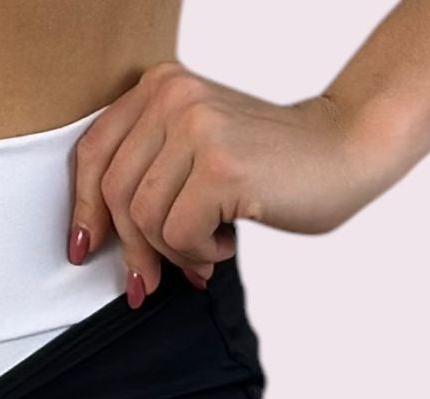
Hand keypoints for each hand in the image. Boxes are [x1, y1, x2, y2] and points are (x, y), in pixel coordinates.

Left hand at [68, 60, 382, 302]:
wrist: (347, 149)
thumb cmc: (269, 163)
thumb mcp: (193, 151)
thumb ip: (146, 173)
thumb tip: (90, 237)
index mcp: (160, 87)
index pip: (94, 154)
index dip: (82, 209)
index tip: (83, 247)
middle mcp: (174, 97)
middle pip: (115, 194)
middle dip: (130, 249)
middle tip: (148, 281)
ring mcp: (197, 127)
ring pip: (144, 218)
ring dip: (172, 252)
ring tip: (204, 252)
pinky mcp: (220, 165)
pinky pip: (178, 234)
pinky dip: (199, 253)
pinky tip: (225, 242)